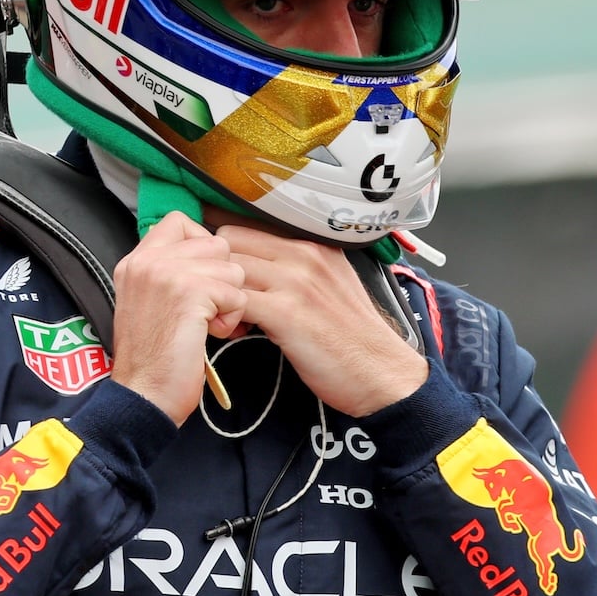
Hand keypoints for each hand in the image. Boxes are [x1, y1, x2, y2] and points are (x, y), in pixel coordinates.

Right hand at [109, 213, 247, 424]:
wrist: (142, 395)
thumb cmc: (153, 358)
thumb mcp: (148, 301)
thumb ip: (169, 272)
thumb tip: (210, 255)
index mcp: (136, 260)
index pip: (180, 221)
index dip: (202, 247)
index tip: (200, 280)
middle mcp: (147, 260)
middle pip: (215, 244)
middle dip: (222, 279)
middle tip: (206, 311)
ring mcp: (166, 273)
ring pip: (231, 267)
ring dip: (229, 301)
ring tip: (206, 325)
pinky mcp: (189, 293)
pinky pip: (236, 293)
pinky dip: (231, 318)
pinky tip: (209, 335)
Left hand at [217, 225, 427, 417]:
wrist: (381, 373)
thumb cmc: (353, 337)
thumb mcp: (332, 283)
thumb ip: (299, 265)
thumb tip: (257, 261)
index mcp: (313, 242)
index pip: (248, 222)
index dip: (225, 247)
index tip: (218, 268)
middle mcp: (304, 252)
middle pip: (229, 239)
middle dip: (215, 266)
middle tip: (218, 294)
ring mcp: (296, 280)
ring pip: (228, 267)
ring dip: (217, 291)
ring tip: (225, 314)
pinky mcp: (287, 312)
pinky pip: (234, 300)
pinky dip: (225, 315)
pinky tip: (235, 331)